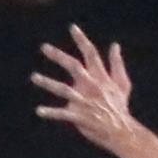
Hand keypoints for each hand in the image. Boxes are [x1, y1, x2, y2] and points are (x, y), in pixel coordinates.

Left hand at [32, 24, 135, 153]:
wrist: (121, 130)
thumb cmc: (120, 106)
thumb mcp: (123, 83)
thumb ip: (117, 63)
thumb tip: (115, 45)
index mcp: (101, 77)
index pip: (91, 54)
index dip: (82, 40)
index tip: (72, 27)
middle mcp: (91, 86)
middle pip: (73, 66)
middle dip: (58, 56)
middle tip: (44, 47)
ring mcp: (84, 101)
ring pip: (63, 89)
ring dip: (47, 82)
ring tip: (34, 77)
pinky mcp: (79, 116)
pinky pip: (62, 114)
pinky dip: (51, 113)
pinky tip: (39, 111)